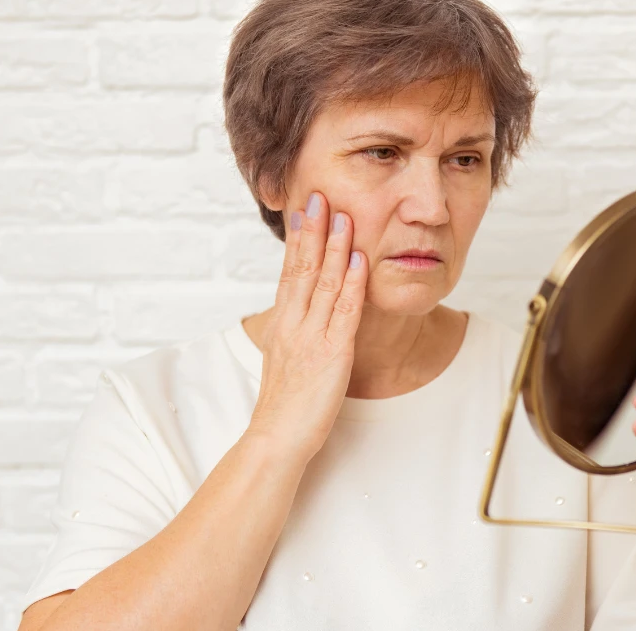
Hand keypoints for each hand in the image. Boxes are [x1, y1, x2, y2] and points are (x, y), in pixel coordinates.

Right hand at [246, 191, 367, 462]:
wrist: (276, 439)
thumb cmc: (283, 407)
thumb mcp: (285, 361)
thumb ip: (294, 335)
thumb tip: (299, 315)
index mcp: (281, 325)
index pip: (289, 272)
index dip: (298, 240)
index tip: (305, 210)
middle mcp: (293, 325)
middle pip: (302, 268)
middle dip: (313, 230)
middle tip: (320, 195)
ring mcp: (311, 337)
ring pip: (324, 283)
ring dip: (335, 247)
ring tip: (344, 216)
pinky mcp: (331, 354)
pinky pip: (343, 313)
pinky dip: (351, 284)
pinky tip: (358, 261)